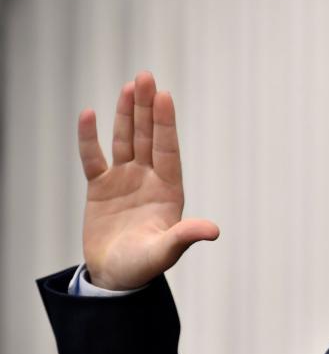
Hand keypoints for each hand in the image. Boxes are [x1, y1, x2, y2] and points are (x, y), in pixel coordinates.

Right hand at [78, 71, 218, 289]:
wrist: (116, 278)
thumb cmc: (144, 266)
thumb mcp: (166, 252)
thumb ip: (185, 237)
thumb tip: (213, 231)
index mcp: (169, 191)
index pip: (167, 150)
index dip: (165, 124)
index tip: (165, 96)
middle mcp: (149, 180)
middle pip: (148, 137)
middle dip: (147, 108)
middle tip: (147, 76)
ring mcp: (124, 181)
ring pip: (126, 140)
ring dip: (127, 114)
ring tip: (130, 85)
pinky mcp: (100, 188)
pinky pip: (93, 158)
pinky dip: (90, 138)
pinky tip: (89, 114)